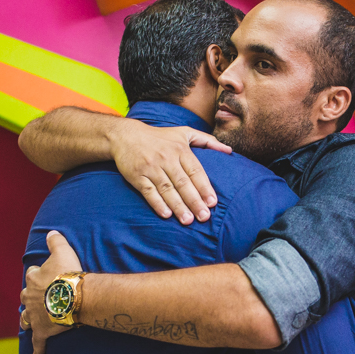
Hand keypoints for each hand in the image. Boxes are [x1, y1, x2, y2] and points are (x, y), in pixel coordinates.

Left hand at [20, 231, 83, 353]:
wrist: (73, 296)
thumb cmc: (68, 274)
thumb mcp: (63, 251)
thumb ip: (55, 241)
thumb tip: (51, 231)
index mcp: (33, 279)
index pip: (32, 274)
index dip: (38, 274)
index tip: (45, 275)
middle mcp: (29, 296)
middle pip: (26, 296)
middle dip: (31, 297)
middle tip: (40, 298)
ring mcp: (35, 315)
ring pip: (26, 318)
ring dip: (28, 320)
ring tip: (30, 322)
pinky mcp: (42, 330)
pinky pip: (38, 342)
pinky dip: (37, 350)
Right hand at [108, 119, 231, 224]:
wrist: (125, 136)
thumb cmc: (160, 137)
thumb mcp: (184, 133)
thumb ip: (207, 141)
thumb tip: (229, 150)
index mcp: (180, 150)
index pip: (195, 171)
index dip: (204, 187)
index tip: (212, 202)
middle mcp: (166, 158)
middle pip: (183, 183)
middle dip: (194, 201)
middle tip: (204, 217)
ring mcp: (151, 168)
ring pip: (167, 189)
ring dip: (178, 206)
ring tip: (188, 220)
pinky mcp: (137, 176)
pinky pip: (148, 191)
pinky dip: (157, 203)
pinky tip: (166, 214)